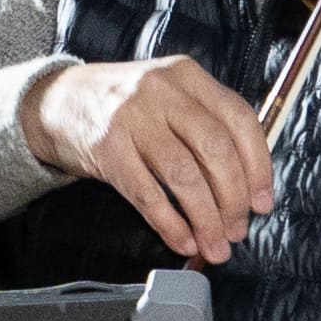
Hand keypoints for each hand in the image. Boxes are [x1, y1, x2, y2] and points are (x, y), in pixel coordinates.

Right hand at [20, 55, 269, 262]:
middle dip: (233, 199)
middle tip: (238, 230)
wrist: (56, 100)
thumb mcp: (168, 95)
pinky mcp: (107, 147)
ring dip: (206, 219)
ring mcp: (132, 117)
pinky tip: (183, 240)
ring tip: (215, 246)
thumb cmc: (124, 106)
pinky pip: (147, 194)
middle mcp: (161, 90)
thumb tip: (247, 185)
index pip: (239, 120)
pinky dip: (170, 224)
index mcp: (187, 75)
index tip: (263, 202)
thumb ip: (206, 123)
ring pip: (184, 176)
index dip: (258, 167)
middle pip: (215, 150)